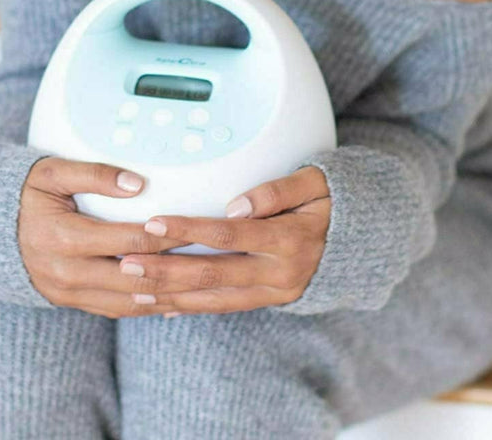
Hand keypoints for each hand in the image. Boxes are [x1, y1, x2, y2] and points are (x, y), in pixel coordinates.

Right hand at [18, 156, 188, 317]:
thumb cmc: (27, 192)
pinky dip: (148, 307)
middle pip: (135, 278)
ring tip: (203, 287)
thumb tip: (138, 183)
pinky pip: (116, 310)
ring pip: (129, 302)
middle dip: (177, 273)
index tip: (197, 230)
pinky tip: (175, 300)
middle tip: (213, 264)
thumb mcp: (53, 172)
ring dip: (168, 297)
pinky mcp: (71, 302)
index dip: (165, 237)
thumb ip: (94, 174)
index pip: (128, 241)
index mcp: (63, 238)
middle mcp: (66, 273)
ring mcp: (68, 293)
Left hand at [115, 166, 330, 315]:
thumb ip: (279, 190)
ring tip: (131, 287)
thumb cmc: (334, 201)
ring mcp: (273, 292)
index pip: (228, 235)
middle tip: (126, 263)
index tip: (153, 223)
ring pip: (213, 299)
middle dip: (165, 270)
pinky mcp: (267, 300)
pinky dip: (190, 307)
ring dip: (170, 294)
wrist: (365, 242)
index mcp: (289, 240)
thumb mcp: (317, 183)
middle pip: (213, 274)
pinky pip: (223, 307)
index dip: (188, 230)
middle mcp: (280, 273)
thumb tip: (236, 203)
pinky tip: (160, 305)